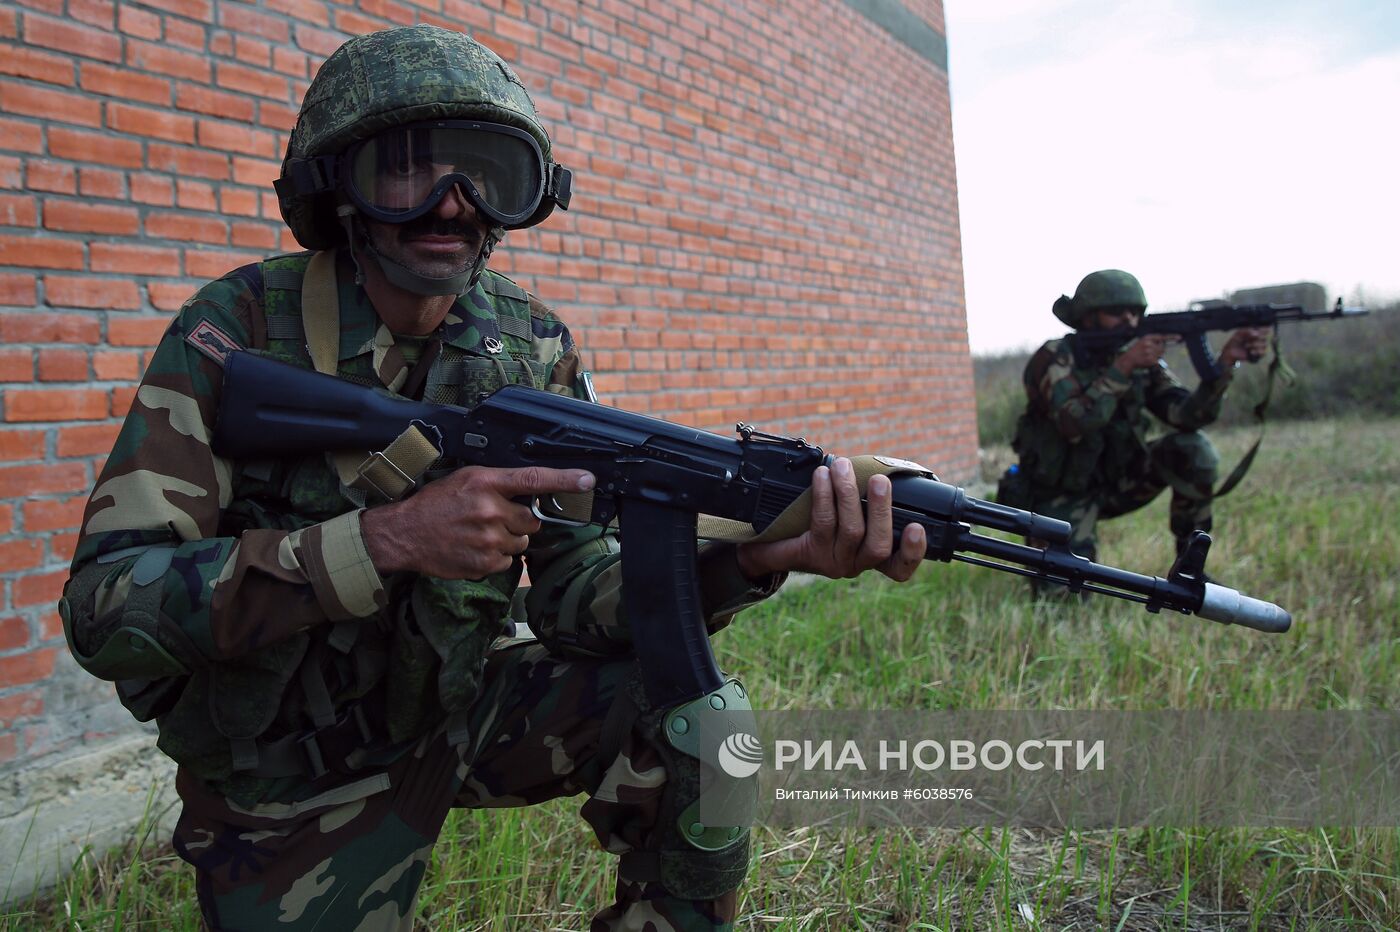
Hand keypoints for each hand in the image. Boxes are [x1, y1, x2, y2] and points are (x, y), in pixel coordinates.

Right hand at [362, 465, 594, 578]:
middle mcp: (490, 510)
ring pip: (521, 543)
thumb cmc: (434, 504)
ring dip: (508, 540)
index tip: (587, 480)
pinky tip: (474, 548)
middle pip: (532, 520)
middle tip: (494, 519)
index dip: (565, 480)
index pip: (534, 479)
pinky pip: (508, 561)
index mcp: (486, 482)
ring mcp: (489, 539)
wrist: (404, 534)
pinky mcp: (485, 563)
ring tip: (480, 534)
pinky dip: (496, 558)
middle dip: (520, 521)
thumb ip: (498, 483)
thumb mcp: (465, 479)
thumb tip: (530, 490)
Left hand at [734, 457, 925, 582]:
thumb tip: (881, 467)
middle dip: (882, 510)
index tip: (917, 528)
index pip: (899, 566)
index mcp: (872, 557)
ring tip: (843, 467)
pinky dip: (825, 496)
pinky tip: (822, 475)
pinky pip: (823, 523)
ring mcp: (834, 562)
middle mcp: (857, 564)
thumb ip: (865, 502)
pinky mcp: (811, 554)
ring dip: (848, 494)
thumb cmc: (819, 524)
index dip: (913, 551)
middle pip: (879, 546)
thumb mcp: (846, 518)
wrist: (774, 547)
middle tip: (879, 480)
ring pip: (851, 531)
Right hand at [1113, 334, 1169, 373]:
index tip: (1179, 337)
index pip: (1162, 337)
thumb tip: (1163, 343)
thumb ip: (1152, 340)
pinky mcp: (1151, 360)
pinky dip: (1154, 361)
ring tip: (1147, 356)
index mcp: (1147, 338)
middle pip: (1162, 348)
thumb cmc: (1136, 350)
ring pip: (1161, 354)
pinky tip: (1147, 360)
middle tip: (1151, 353)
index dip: (1171, 337)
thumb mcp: (1142, 341)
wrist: (1128, 359)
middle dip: (1159, 350)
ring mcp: (1150, 352)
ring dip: (1157, 356)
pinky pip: (1158, 360)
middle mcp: (1149, 344)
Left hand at [1218, 327, 1269, 367]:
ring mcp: (1259, 347)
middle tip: (1248, 340)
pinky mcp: (1258, 355)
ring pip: (1264, 344)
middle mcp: (1258, 339)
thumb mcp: (1239, 334)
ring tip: (1246, 346)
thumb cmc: (1234, 342)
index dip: (1264, 330)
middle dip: (1257, 338)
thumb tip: (1257, 333)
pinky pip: (1263, 353)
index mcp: (1255, 333)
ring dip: (1255, 345)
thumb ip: (1247, 331)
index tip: (1259, 331)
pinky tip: (1250, 351)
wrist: (1230, 353)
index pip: (1264, 330)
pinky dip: (1257, 352)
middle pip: (1265, 337)